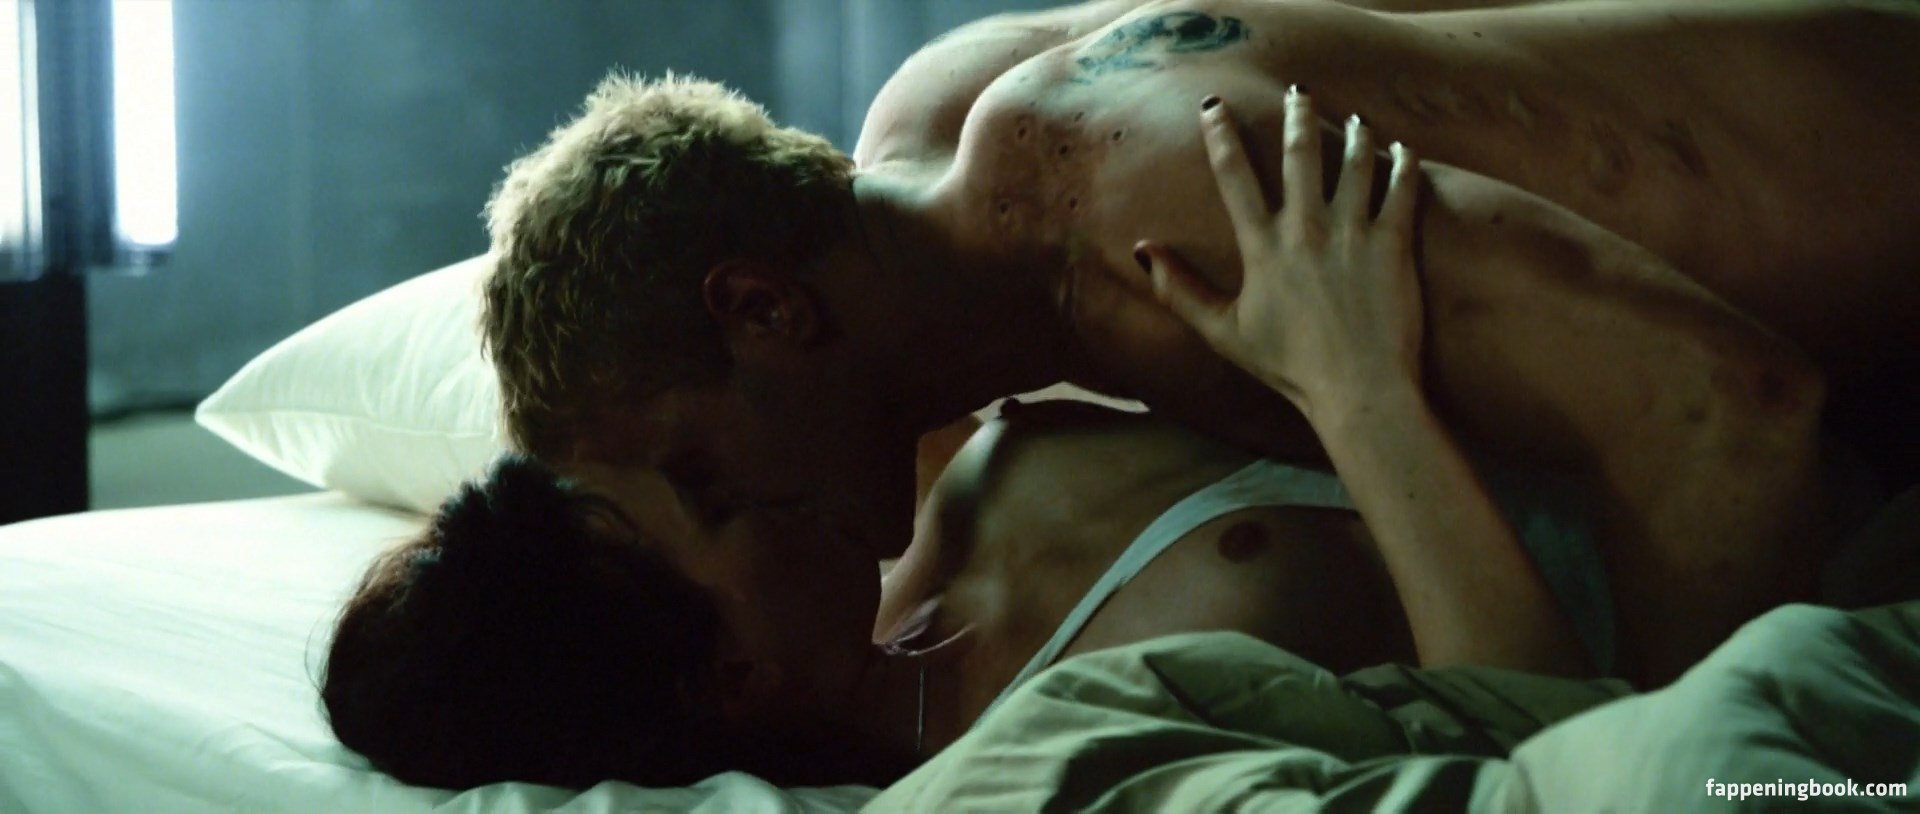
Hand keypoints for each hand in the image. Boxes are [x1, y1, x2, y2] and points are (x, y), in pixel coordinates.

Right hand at [1135, 89, 1423, 419]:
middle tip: (1300, 92)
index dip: (1221, 136)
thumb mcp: (1223, 332)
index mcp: (1262, 248)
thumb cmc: (1288, 366)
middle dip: (1298, 115)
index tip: (1214, 107)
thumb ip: (1180, 290)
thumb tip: (1143, 252)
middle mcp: (1306, 230)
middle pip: (1299, 154)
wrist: (1358, 389)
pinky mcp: (1394, 245)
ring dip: (1356, 135)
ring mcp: (1353, 233)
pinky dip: (1402, 163)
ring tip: (1356, 121)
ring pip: (1355, 162)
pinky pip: (1401, 189)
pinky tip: (1402, 149)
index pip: (1234, 177)